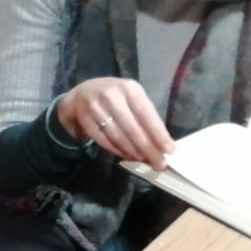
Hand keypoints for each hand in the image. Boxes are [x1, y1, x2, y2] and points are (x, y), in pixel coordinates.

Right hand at [56, 77, 176, 169]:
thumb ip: (145, 117)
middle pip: (132, 128)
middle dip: (147, 148)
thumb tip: (162, 143)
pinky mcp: (85, 119)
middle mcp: (112, 95)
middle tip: (158, 163)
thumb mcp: (131, 98)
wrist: (81, 94)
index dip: (158, 134)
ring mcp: (96, 107)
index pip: (147, 114)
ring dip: (132, 151)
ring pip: (117, 136)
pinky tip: (126, 155)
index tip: (169, 150)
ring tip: (143, 159)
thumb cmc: (115, 97)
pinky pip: (103, 140)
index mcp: (129, 88)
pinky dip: (116, 150)